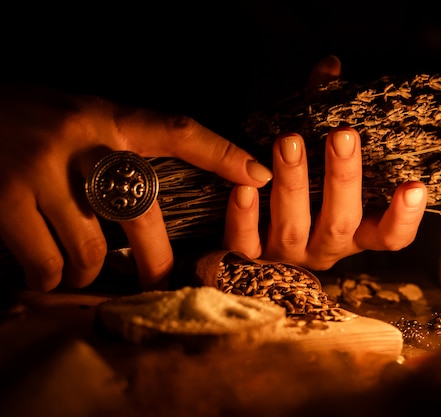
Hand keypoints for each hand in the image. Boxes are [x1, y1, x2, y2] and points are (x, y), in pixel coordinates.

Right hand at [0, 82, 271, 290]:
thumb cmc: (24, 117)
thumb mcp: (77, 116)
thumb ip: (115, 144)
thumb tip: (156, 189)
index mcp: (104, 116)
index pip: (176, 130)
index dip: (221, 153)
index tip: (259, 175)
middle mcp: (80, 142)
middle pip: (140, 213)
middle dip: (156, 260)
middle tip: (162, 282)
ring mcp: (41, 171)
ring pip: (88, 251)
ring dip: (86, 274)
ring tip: (79, 274)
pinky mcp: (4, 199)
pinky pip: (46, 263)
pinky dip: (49, 278)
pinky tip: (45, 273)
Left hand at [222, 56, 426, 269]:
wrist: (249, 226)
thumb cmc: (298, 186)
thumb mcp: (317, 152)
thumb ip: (324, 109)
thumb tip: (331, 64)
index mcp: (353, 229)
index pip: (390, 236)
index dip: (405, 216)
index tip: (415, 185)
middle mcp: (325, 248)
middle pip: (342, 223)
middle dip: (342, 178)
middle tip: (342, 135)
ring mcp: (287, 256)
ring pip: (293, 229)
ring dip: (293, 185)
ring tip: (289, 142)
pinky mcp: (250, 259)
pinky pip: (247, 244)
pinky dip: (245, 218)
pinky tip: (244, 187)